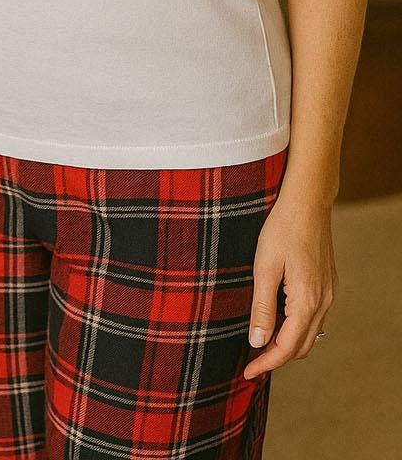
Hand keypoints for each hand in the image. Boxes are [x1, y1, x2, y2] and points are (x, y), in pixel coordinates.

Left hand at [243, 191, 335, 379]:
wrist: (307, 203)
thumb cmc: (281, 230)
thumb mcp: (264, 267)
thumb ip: (262, 307)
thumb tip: (258, 342)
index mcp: (306, 301)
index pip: (286, 347)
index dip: (266, 364)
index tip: (247, 373)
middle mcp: (323, 302)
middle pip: (302, 346)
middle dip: (277, 358)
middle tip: (252, 362)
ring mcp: (329, 294)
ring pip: (310, 333)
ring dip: (287, 343)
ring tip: (261, 342)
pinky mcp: (328, 285)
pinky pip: (314, 317)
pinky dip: (296, 327)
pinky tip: (278, 318)